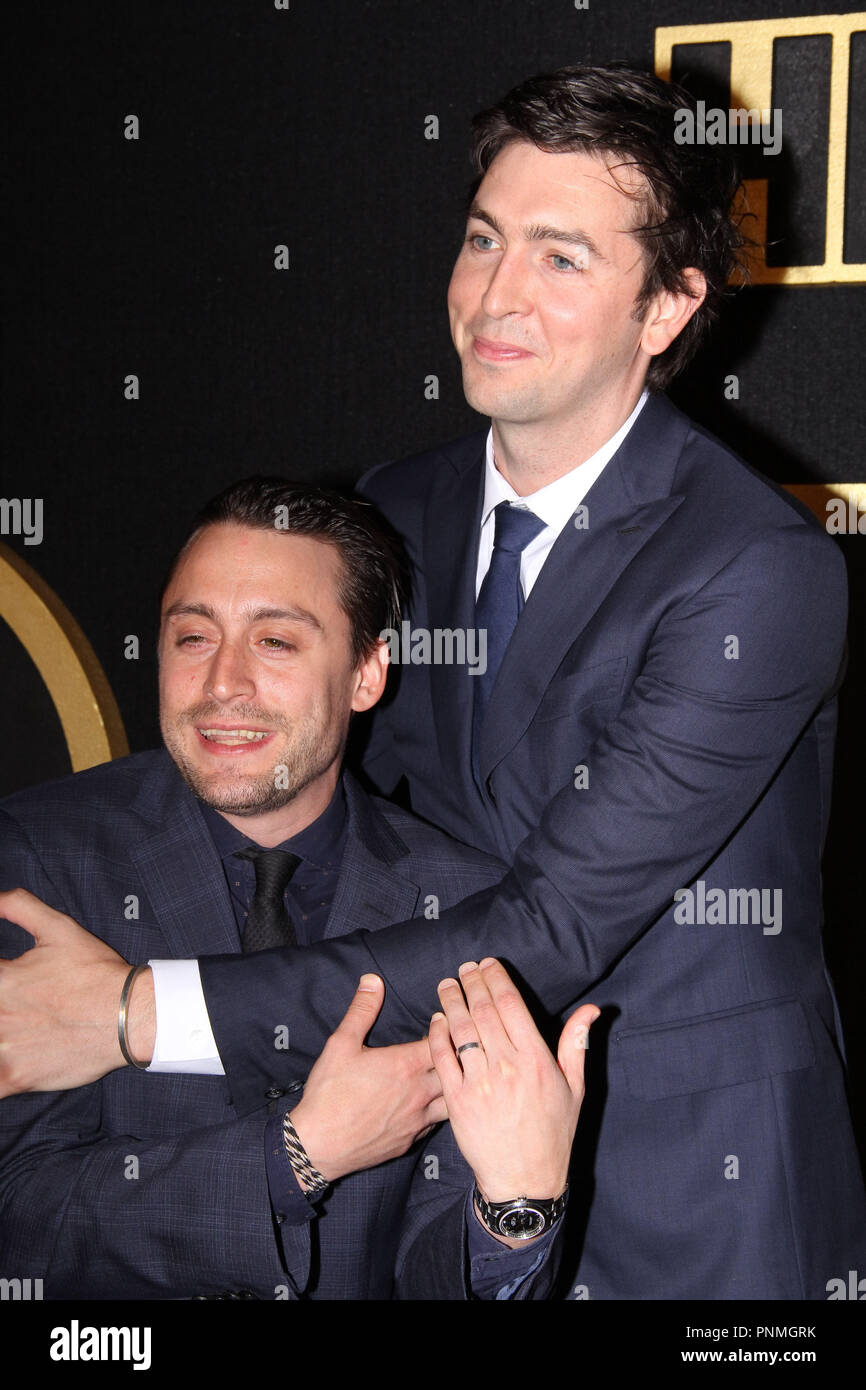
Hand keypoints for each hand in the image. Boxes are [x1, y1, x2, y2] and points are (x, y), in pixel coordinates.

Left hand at [0, 888, 151, 1094]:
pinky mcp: (15, 1077)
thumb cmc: (97, 973)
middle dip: (0, 1008)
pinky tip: (5, 1064)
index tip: (5, 985)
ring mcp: (4, 1049)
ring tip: (11, 1031)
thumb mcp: (59, 928)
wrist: (130, 1016)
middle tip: (16, 1008)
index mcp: (1, 978)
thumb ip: (18, 906)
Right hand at [289, 974, 445, 1185]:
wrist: (319, 1146)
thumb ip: (362, 1010)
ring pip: (453, 1100)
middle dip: (460, 1054)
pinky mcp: (411, 1141)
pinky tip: (438, 1104)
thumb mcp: (341, 1044)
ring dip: (456, 1085)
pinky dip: (441, 1109)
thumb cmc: (329, 1093)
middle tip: (464, 1042)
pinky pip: (437, 1123)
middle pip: (455, 1070)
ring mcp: (417, 1120)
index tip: (450, 1017)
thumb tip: (373, 980)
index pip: (444, 1040)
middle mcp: (419, 1093)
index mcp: (405, 1065)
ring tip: (459, 1074)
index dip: (450, 1027)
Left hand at [429, 958, 598, 1210]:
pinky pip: (442, 1059)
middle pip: (483, 1010)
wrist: (524, 1179)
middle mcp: (506, 1067)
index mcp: (536, 1060)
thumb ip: (576, 1044)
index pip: (511, 1004)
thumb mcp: (575, 1088)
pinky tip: (437, 1019)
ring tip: (447, 984)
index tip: (488, 964)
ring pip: (461, 1029)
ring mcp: (479, 1083)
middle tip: (465, 968)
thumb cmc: (553, 1133)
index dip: (496, 978)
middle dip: (472, 983)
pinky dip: (437, 1035)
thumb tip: (591, 1010)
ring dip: (451, 1001)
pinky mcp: (458, 1101)